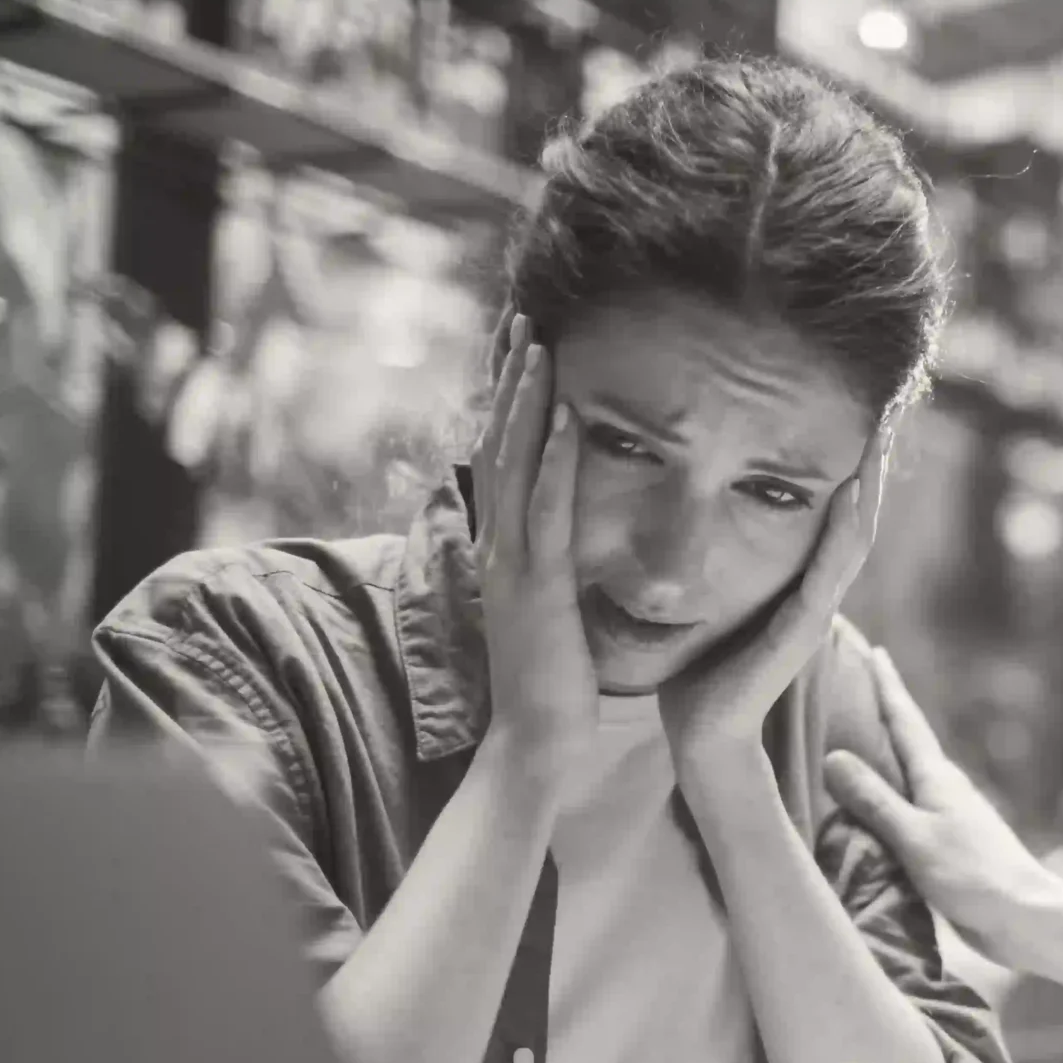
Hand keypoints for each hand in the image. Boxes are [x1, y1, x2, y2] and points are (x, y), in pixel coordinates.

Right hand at [473, 314, 593, 789]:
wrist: (536, 746)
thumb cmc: (551, 687)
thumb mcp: (547, 613)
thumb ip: (547, 571)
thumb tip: (555, 542)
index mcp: (504, 551)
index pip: (501, 459)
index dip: (507, 401)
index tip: (521, 349)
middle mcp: (500, 547)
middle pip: (497, 443)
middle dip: (509, 379)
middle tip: (521, 317)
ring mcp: (514, 564)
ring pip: (514, 465)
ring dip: (525, 401)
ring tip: (538, 342)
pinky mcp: (539, 586)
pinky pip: (547, 510)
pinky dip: (553, 460)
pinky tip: (564, 418)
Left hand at [662, 436, 883, 760]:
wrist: (704, 735)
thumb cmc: (703, 671)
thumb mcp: (714, 599)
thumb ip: (722, 564)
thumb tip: (695, 514)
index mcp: (800, 583)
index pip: (838, 514)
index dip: (854, 465)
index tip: (862, 412)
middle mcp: (818, 592)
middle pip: (860, 515)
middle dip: (875, 461)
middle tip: (890, 407)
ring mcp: (816, 610)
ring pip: (856, 535)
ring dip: (870, 484)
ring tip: (882, 433)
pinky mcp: (802, 629)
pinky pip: (830, 569)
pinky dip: (844, 528)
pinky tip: (851, 489)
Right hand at [820, 646, 1056, 968]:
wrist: (1023, 917)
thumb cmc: (971, 875)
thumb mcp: (914, 836)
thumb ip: (875, 800)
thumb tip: (833, 757)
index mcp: (937, 778)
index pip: (905, 721)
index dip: (887, 686)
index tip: (872, 649)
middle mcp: (945, 789)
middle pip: (908, 741)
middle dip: (883, 712)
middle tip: (858, 683)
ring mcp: (950, 816)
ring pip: (908, 775)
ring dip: (884, 755)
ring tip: (857, 740)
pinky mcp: (950, 844)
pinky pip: (909, 807)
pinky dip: (889, 794)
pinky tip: (878, 805)